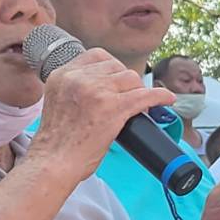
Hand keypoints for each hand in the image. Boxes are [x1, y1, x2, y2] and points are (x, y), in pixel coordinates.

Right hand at [29, 48, 174, 182]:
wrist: (53, 163)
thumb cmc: (56, 143)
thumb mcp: (57, 102)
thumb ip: (73, 89)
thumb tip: (102, 88)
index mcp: (62, 75)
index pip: (96, 56)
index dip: (112, 68)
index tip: (117, 81)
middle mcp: (78, 78)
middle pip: (116, 67)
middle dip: (126, 82)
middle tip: (129, 97)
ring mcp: (96, 91)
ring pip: (131, 79)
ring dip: (139, 91)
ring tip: (141, 105)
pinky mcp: (113, 108)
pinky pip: (145, 95)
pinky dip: (160, 96)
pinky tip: (167, 100)